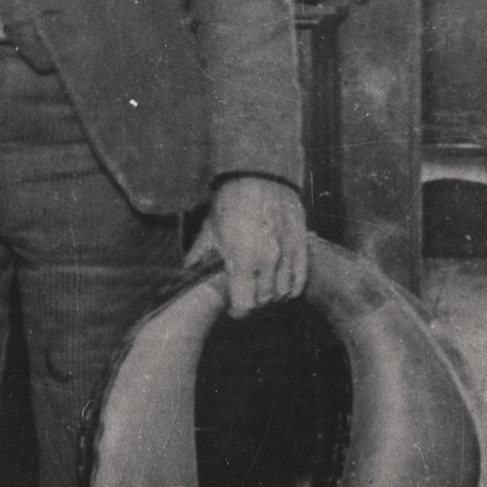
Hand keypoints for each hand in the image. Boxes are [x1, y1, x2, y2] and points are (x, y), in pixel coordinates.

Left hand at [186, 175, 309, 316]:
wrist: (259, 175)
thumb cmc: (230, 202)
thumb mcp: (210, 229)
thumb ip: (199, 257)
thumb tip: (185, 274)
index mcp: (241, 261)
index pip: (244, 306)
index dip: (238, 311)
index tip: (234, 308)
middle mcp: (267, 263)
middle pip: (264, 300)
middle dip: (254, 300)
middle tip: (246, 293)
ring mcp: (287, 255)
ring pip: (283, 292)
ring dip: (272, 294)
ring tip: (262, 286)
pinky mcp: (301, 246)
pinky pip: (300, 278)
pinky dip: (292, 287)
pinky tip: (284, 286)